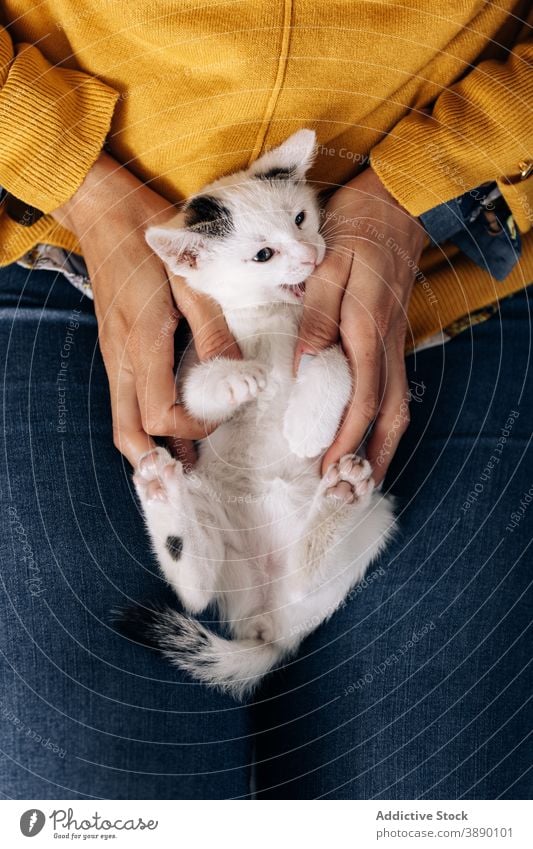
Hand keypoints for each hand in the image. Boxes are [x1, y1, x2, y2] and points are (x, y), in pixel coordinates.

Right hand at [52, 153, 239, 467]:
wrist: (104, 209)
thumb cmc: (151, 235)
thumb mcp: (192, 277)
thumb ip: (214, 328)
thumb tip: (238, 373)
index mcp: (143, 341)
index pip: (161, 414)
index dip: (193, 428)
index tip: (223, 417)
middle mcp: (122, 356)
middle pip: (128, 433)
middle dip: (157, 459)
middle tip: (190, 472)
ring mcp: (113, 353)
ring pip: (122, 419)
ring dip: (151, 444)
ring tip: (184, 458)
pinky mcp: (114, 346)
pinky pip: (125, 398)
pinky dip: (144, 420)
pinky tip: (170, 419)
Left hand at [295, 167, 425, 484]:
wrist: (397, 201)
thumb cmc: (355, 229)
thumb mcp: (326, 266)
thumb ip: (316, 318)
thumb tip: (303, 368)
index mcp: (366, 332)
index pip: (360, 402)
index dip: (344, 441)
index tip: (325, 471)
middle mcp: (386, 344)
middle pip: (388, 415)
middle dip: (372, 457)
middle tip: (352, 490)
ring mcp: (394, 340)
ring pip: (397, 404)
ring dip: (384, 444)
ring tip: (366, 474)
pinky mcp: (393, 333)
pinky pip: (394, 386)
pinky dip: (384, 417)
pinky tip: (369, 428)